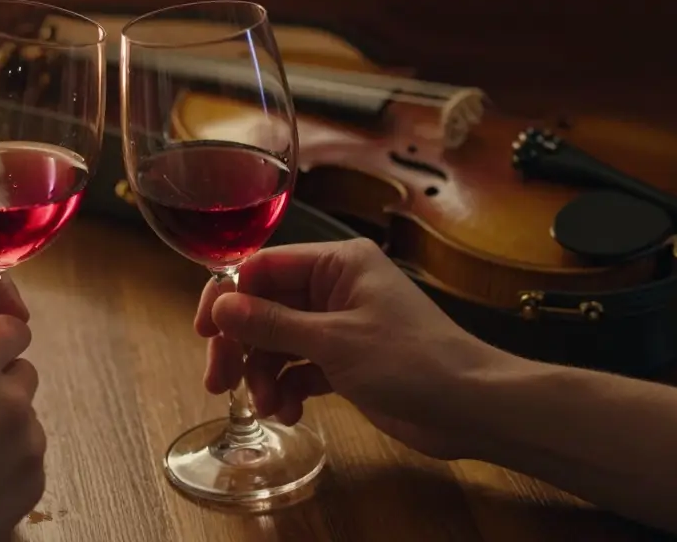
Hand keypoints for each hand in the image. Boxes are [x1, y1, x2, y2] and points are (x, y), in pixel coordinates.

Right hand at [195, 239, 509, 459]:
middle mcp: (335, 288)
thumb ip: (273, 324)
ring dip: (265, 375)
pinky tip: (289, 412)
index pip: (262, 267)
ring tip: (270, 406)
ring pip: (278, 342)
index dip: (228, 297)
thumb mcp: (335, 341)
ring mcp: (340, 325)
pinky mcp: (346, 361)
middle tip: (220, 381)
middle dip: (242, 345)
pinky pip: (299, 368)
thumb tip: (220, 306)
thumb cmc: (413, 360)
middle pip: (265, 308)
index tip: (205, 332)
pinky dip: (288, 388)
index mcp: (337, 263)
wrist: (471, 407)